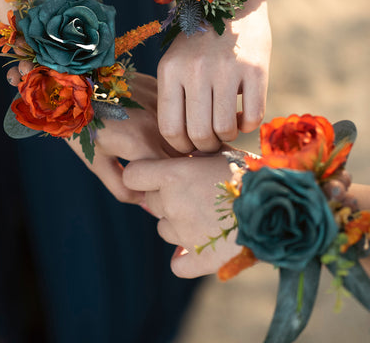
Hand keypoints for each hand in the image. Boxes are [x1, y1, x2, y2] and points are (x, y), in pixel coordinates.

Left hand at [7, 63, 175, 203]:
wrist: (71, 82)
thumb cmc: (81, 127)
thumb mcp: (96, 163)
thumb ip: (123, 188)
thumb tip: (146, 201)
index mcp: (140, 144)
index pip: (173, 176)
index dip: (168, 187)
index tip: (159, 190)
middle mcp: (156, 123)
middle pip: (185, 155)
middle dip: (179, 169)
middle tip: (165, 175)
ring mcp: (160, 102)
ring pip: (185, 132)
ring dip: (180, 145)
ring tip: (165, 150)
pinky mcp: (158, 88)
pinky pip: (177, 112)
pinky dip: (174, 123)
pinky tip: (161, 126)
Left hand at [123, 154, 241, 277]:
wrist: (282, 203)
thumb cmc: (252, 170)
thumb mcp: (221, 151)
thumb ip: (194, 154)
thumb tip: (181, 156)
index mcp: (173, 175)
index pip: (133, 175)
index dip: (142, 173)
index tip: (155, 172)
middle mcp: (173, 204)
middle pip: (151, 201)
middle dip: (166, 195)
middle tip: (195, 191)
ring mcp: (184, 234)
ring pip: (164, 229)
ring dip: (178, 222)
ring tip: (207, 214)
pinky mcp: (201, 260)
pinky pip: (178, 264)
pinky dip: (185, 259)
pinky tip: (201, 247)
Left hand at [157, 0, 270, 152]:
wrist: (235, 1)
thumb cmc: (201, 40)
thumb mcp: (177, 60)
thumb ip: (175, 95)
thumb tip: (182, 143)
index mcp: (170, 70)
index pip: (170, 128)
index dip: (181, 147)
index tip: (190, 146)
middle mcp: (195, 70)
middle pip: (199, 134)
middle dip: (206, 146)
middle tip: (212, 140)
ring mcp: (226, 69)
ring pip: (225, 129)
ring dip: (228, 136)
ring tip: (228, 126)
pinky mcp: (256, 68)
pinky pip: (253, 116)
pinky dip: (249, 125)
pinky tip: (245, 116)